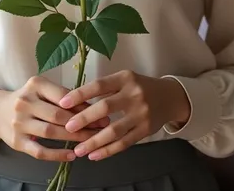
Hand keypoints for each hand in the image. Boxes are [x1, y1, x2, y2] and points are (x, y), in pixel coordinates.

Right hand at [0, 76, 109, 161]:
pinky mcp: (17, 142)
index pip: (63, 95)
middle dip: (82, 122)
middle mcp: (25, 102)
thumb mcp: (40, 89)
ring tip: (91, 141)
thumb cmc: (27, 99)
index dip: (83, 105)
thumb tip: (90, 106)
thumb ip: (61, 95)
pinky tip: (72, 156)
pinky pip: (39, 151)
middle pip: (58, 115)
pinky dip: (57, 154)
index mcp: (34, 84)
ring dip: (73, 138)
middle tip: (101, 127)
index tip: (100, 112)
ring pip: (50, 132)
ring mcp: (19, 123)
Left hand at [58, 71, 190, 160]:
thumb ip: (106, 89)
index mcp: (125, 78)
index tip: (63, 102)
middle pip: (105, 107)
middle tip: (68, 128)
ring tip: (78, 149)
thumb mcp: (125, 79)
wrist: (170, 97)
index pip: (99, 85)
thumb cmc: (140, 87)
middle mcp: (134, 94)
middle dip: (84, 119)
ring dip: (94, 141)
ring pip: (114, 130)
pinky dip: (108, 151)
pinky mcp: (145, 130)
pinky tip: (94, 155)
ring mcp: (141, 113)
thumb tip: (77, 102)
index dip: (80, 94)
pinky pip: (124, 143)